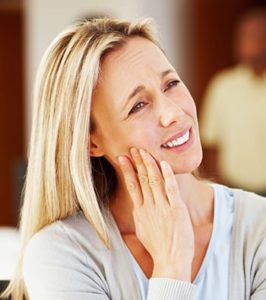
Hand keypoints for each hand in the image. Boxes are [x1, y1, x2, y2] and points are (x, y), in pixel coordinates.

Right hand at [118, 148, 193, 280]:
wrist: (170, 262)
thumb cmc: (157, 247)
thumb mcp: (142, 230)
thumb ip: (140, 214)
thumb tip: (139, 204)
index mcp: (140, 211)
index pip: (132, 185)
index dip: (128, 170)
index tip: (123, 158)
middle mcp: (149, 207)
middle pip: (142, 179)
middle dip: (138, 162)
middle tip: (134, 148)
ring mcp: (162, 208)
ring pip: (154, 180)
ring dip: (149, 164)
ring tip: (145, 151)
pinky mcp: (176, 210)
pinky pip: (171, 189)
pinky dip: (167, 175)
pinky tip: (163, 163)